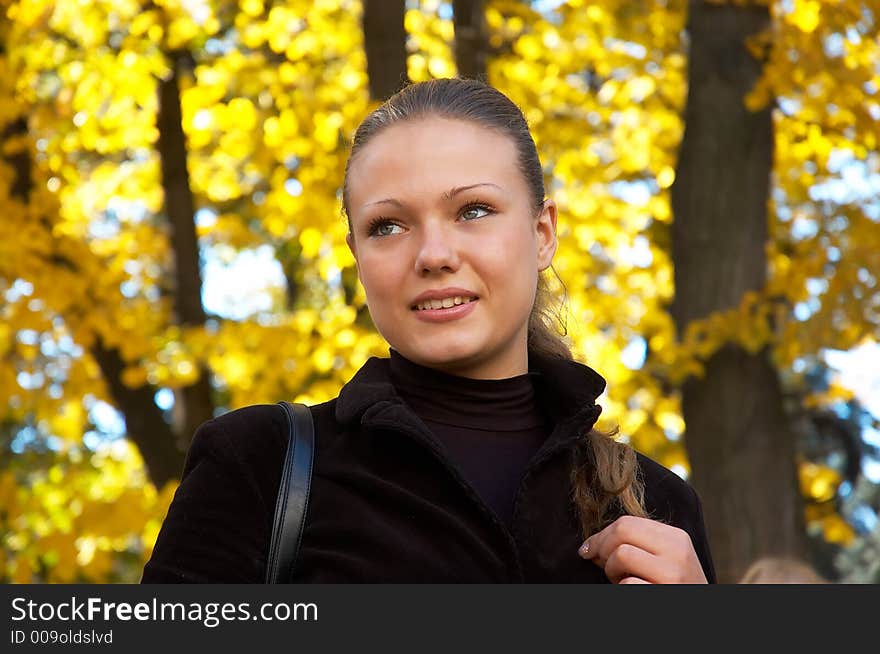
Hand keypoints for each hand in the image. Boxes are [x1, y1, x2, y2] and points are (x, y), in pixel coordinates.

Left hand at [578, 515, 707, 583]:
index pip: (627, 522)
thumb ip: (635, 546)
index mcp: (676, 538)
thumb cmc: (673, 589)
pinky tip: (631, 593)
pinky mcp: (664, 593)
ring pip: (622, 555)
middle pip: (622, 531)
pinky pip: (627, 584)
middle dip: (602, 548)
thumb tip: (592, 545)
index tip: (589, 550)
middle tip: (603, 566)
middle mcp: (677, 552)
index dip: (601, 535)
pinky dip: (620, 589)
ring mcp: (673, 574)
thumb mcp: (663, 561)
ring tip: (620, 581)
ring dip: (611, 571)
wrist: (698, 615)